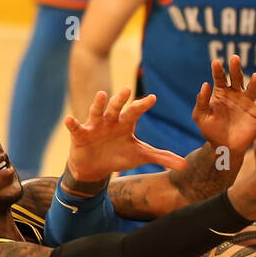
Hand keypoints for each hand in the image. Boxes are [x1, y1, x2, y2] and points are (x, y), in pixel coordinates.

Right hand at [63, 88, 187, 184]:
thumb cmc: (118, 156)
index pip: (135, 111)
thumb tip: (185, 165)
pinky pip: (76, 127)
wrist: (95, 167)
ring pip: (97, 112)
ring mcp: (95, 126)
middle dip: (121, 99)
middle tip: (128, 89)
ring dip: (99, 104)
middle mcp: (110, 121)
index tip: (153, 98)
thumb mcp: (141, 156)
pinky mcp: (80, 134)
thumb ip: (162, 157)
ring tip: (102, 95)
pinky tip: (70, 120)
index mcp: (125, 123)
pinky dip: (72, 123)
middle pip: (116, 107)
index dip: (143, 105)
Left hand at [191, 55, 255, 158]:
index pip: (220, 77)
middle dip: (236, 68)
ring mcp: (247, 103)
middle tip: (234, 58)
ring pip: (252, 89)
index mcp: (221, 92)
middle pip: (237, 77)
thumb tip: (205, 84)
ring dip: (255, 83)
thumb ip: (201, 102)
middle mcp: (236, 94)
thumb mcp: (201, 117)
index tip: (215, 63)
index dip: (218, 70)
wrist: (223, 147)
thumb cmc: (211, 131)